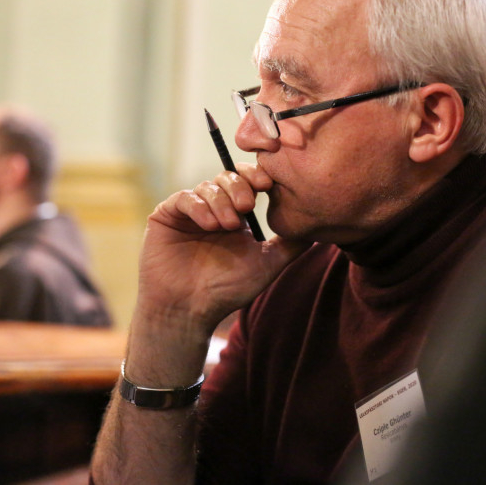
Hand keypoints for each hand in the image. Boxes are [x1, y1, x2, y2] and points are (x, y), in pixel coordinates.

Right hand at [136, 163, 309, 337]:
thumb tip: (318, 227)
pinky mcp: (167, 214)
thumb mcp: (268, 264)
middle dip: (241, 187)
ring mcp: (190, 211)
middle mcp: (213, 208)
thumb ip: (291, 244)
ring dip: (222, 201)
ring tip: (228, 226)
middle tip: (248, 206)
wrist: (189, 309)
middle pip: (229, 176)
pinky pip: (185, 197)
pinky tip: (209, 224)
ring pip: (208, 186)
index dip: (258, 176)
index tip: (268, 185)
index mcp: (237, 214)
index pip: (248, 181)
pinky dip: (200, 206)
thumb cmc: (228, 290)